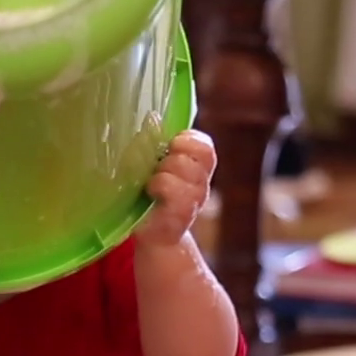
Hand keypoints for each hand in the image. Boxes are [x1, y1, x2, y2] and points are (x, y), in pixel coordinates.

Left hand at [132, 130, 215, 251]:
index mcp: (198, 169)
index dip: (190, 140)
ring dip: (163, 173)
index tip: (173, 145)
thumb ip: (157, 146)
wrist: (152, 235)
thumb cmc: (150, 195)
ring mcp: (193, 203)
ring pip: (184, 170)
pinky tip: (150, 194)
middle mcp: (201, 185)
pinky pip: (174, 192)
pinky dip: (158, 187)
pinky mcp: (180, 217)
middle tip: (157, 169)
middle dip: (172, 157)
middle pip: (197, 156)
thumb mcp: (155, 167)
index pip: (205, 147)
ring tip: (151, 184)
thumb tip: (151, 120)